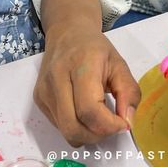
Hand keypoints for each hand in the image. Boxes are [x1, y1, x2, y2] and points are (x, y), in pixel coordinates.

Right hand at [33, 22, 140, 146]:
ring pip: (65, 131)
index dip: (109, 125)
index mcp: (81, 65)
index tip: (123, 123)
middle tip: (111, 125)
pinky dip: (76, 127)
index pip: (89, 110)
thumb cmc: (95, 48)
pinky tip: (83, 111)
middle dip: (97, 135)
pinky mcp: (39, 99)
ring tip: (98, 117)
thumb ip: (129, 92)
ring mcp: (44, 91)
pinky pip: (59, 126)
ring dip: (87, 134)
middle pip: (74, 127)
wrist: (67, 32)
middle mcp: (57, 78)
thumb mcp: (119, 63)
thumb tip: (127, 122)